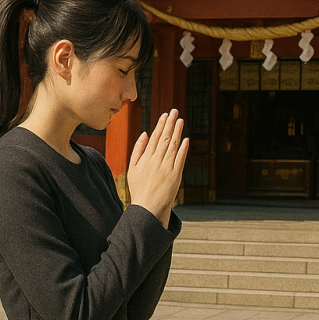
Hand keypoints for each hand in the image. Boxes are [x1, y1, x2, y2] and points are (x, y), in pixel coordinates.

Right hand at [127, 109, 188, 226]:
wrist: (147, 208)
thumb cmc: (139, 189)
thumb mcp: (133, 169)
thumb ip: (138, 150)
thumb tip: (146, 134)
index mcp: (146, 158)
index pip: (155, 137)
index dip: (161, 125)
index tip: (165, 115)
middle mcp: (156, 161)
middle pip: (165, 138)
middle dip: (170, 124)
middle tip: (175, 111)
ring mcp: (166, 168)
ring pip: (173, 146)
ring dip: (177, 132)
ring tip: (181, 121)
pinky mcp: (175, 176)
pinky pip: (180, 160)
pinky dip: (183, 149)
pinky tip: (186, 139)